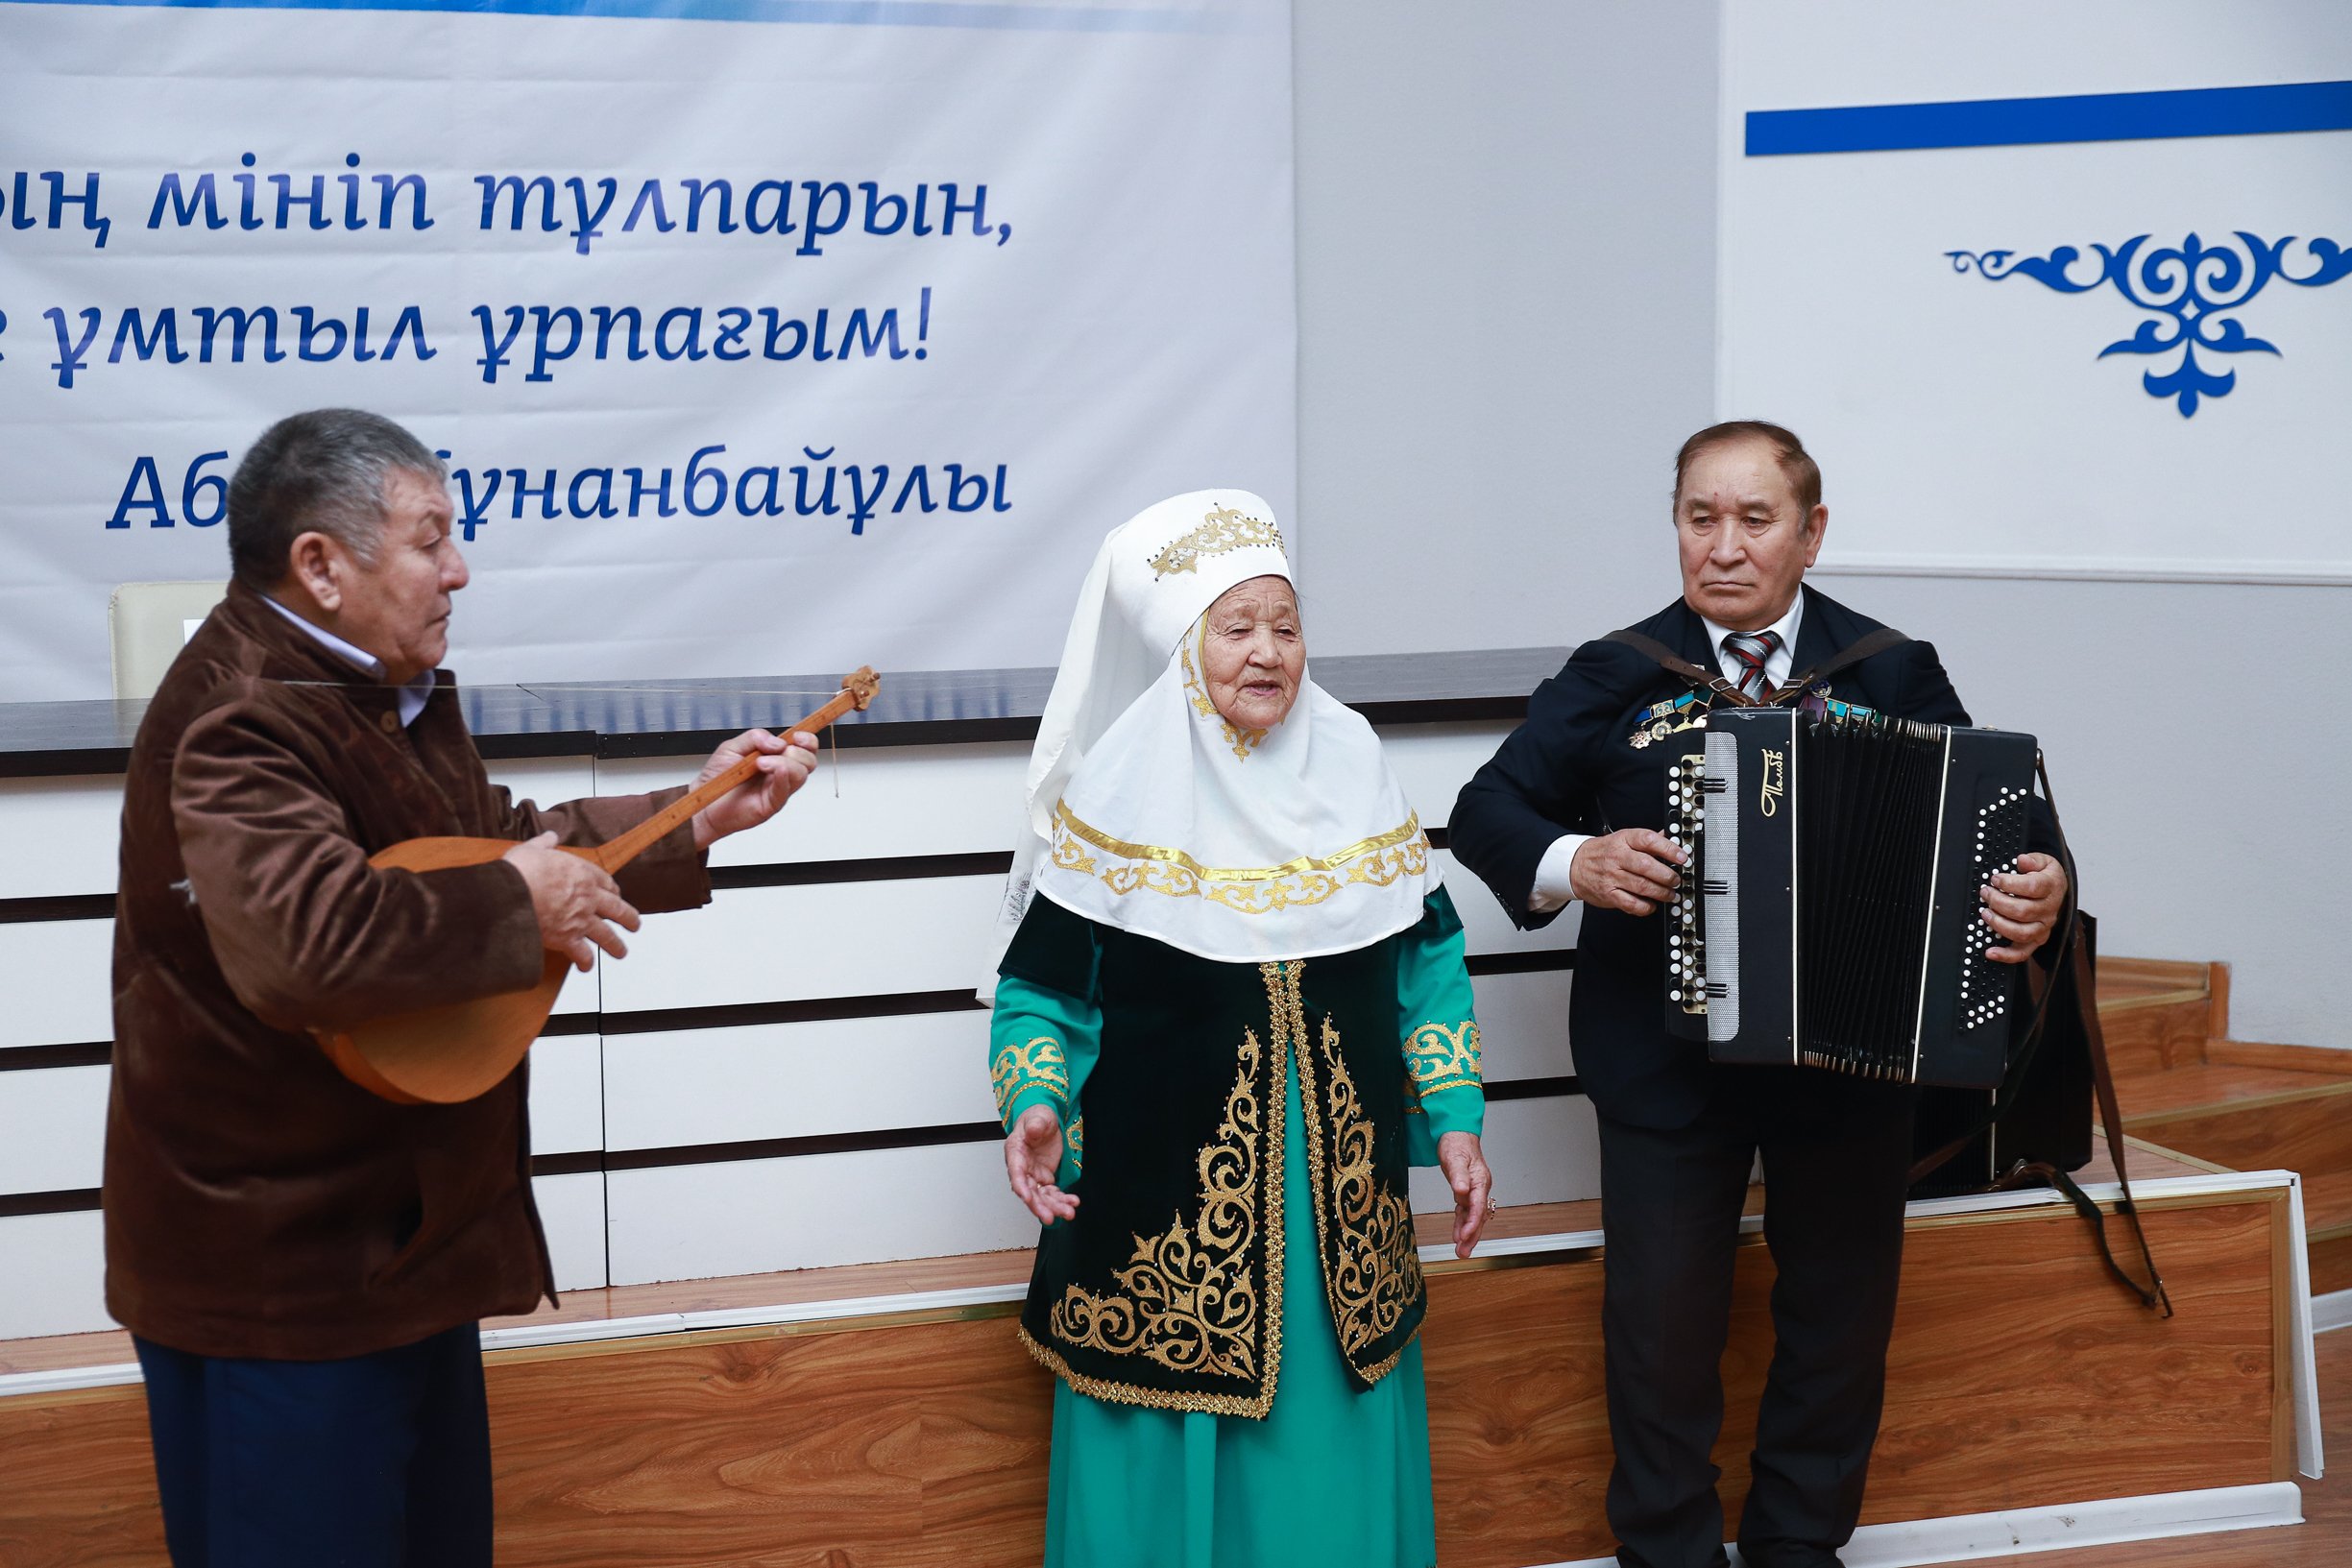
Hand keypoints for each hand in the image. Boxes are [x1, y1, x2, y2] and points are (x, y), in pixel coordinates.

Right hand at [503, 831, 639, 971]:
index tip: (616, 895)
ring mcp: (580, 920)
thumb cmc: (521, 871)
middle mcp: (588, 898)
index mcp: (583, 874)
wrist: (511, 894)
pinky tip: (586, 967)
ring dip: (616, 946)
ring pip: (607, 936)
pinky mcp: (567, 939)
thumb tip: (549, 836)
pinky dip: (585, 962)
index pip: (607, 883)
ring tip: (621, 953)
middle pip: (618, 910)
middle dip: (629, 919)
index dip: (614, 891)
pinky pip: (582, 954)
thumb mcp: (533, 849)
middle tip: (635, 925)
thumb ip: (544, 844)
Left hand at [691, 728, 820, 849]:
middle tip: (777, 751)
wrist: (704, 802)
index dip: (807, 740)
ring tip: (761, 763)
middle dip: (797, 751)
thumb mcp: (732, 747)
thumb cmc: (718, 776)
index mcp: (775, 756)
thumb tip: (778, 742)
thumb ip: (755, 737)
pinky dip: (782, 776)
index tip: (799, 736)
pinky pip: (785, 790)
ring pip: (801, 774)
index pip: (804, 747)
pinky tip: (773, 769)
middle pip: (808, 761)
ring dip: (785, 762)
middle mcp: (781, 773)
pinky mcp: (772, 803)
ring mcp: (778, 788)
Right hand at [1004, 1103, 1078, 1224]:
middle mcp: (1022, 1168)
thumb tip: (1032, 1130)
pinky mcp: (1045, 1178)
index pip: (1016, 1172)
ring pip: (1042, 1196)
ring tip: (1068, 1213)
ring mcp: (1034, 1175)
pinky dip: (1062, 1200)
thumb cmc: (1036, 1118)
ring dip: (1054, 1207)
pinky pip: (1053, 1193)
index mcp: (1015, 1152)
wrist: (1045, 1122)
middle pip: (1029, 1191)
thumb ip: (1035, 1124)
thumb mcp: (1038, 1116)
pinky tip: (1073, 1203)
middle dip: (1039, 1206)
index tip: (1027, 1198)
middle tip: (1049, 1217)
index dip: (1020, 1186)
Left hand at [1438, 1131, 1492, 1258]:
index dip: (1472, 1223)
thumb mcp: (1454, 1158)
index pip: (1478, 1206)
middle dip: (1472, 1235)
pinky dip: (1462, 1224)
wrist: (1456, 1134)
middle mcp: (1479, 1188)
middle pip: (1479, 1216)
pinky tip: (1457, 1235)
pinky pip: (1466, 1212)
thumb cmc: (1456, 1144)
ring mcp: (1473, 1191)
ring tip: (1461, 1251)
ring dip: (1467, 1234)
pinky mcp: (1466, 1192)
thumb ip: (1458, 1175)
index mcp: (1479, 1181)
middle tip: (1464, 1252)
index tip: (1464, 1236)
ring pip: (1473, 1217)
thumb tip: (1461, 1191)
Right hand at [1570, 828, 1685, 915]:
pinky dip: (1645, 907)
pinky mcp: (1609, 894)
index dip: (1669, 849)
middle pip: (1647, 866)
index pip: (1648, 840)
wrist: (1574, 865)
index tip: (1683, 857)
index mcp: (1624, 840)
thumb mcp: (1623, 838)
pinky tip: (1652, 904)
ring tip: (1670, 894)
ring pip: (1642, 886)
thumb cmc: (1603, 852)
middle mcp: (1618, 857)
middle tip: (1676, 880)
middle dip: (1668, 875)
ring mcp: (1612, 877)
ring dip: (1661, 893)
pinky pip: (1631, 904)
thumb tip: (1670, 838)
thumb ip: (1646, 840)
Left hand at [1982, 851, 2066, 963]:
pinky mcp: (2036, 939)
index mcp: (2051, 888)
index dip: (2010, 884)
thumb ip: (2034, 859)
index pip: (2032, 887)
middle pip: (2023, 911)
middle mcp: (2049, 910)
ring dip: (1999, 924)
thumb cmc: (2045, 876)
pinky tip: (1990, 951)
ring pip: (2022, 933)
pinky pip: (2022, 953)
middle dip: (1998, 902)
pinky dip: (2006, 955)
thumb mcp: (2044, 861)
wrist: (2057, 891)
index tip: (1995, 879)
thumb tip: (2023, 860)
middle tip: (1985, 893)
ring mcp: (2043, 927)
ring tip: (1985, 913)